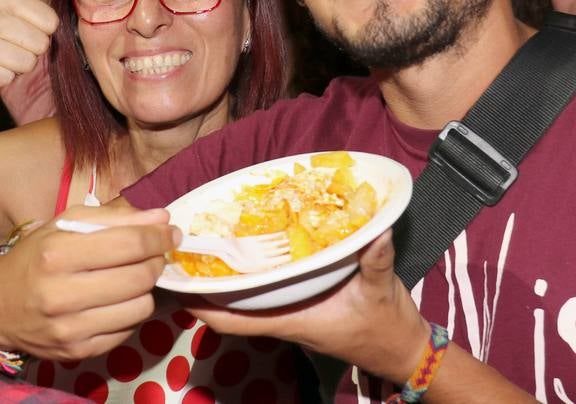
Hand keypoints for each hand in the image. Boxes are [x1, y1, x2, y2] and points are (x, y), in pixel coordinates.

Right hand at [0, 0, 59, 99]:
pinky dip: (4, 79)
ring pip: (26, 62)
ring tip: (2, 58)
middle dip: (31, 52)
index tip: (23, 30)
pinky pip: (9, 77)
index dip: (42, 32)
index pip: (51, 22)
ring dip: (18, 66)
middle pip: (41, 43)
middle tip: (12, 47)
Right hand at [0, 204, 178, 360]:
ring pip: (140, 306)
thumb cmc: (36, 256)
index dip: (159, 237)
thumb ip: (116, 217)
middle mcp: (61, 294)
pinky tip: (118, 300)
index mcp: (57, 253)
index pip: (129, 243)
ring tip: (133, 277)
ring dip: (145, 289)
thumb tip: (162, 218)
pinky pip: (128, 330)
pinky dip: (131, 312)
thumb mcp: (67, 224)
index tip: (171, 233)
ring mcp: (69, 328)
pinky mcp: (78, 352)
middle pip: (139, 276)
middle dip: (156, 261)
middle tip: (154, 254)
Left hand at [187, 230, 429, 384]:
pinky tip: (248, 243)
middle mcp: (281, 315)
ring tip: (207, 237)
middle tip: (184, 244)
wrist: (400, 347)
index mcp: (289, 319)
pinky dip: (250, 270)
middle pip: (226, 305)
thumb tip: (377, 229)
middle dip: (202, 280)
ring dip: (224, 274)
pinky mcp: (299, 301)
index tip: (175, 278)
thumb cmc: (385, 326)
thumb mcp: (383, 290)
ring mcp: (288, 309)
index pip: (229, 320)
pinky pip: (263, 289)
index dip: (198, 303)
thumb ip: (376, 260)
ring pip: (242, 296)